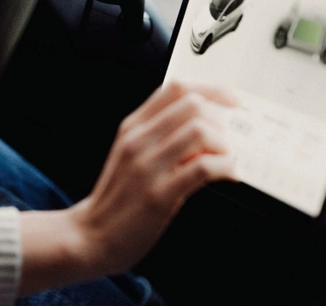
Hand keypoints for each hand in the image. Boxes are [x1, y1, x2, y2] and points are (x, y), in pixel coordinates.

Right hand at [70, 80, 238, 274]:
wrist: (93, 235)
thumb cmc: (119, 197)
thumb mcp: (133, 155)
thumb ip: (164, 137)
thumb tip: (209, 130)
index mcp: (133, 127)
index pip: (176, 88)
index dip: (211, 89)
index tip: (232, 100)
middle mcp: (138, 140)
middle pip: (192, 105)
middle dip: (220, 120)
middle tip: (226, 142)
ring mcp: (147, 167)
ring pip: (200, 131)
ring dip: (224, 145)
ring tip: (226, 161)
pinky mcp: (158, 195)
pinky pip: (202, 168)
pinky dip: (225, 167)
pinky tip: (228, 175)